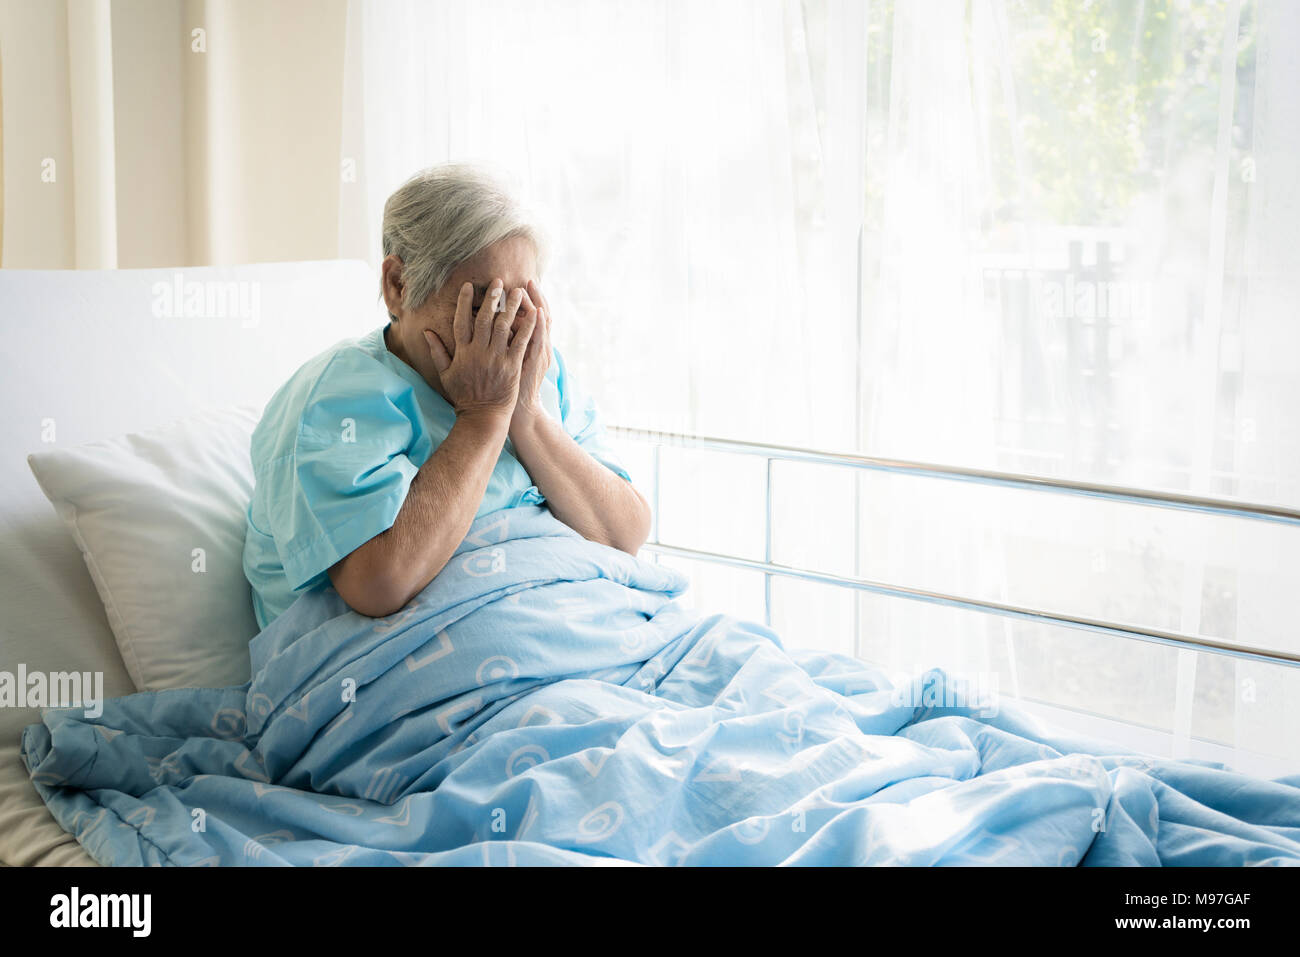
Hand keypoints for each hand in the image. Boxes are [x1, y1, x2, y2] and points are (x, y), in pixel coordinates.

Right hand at [424, 279, 537, 419]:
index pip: (462, 320)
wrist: (482, 416)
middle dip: (492, 298)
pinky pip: (521, 341)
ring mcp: (496, 358)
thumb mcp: (445, 373)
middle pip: (485, 318)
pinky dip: (528, 326)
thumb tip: (426, 331)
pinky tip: (534, 313)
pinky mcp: (512, 365)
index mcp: (462, 351)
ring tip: (518, 291)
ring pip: (504, 326)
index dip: (465, 302)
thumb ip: (437, 351)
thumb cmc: (463, 395)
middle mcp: (478, 351)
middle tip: (498, 281)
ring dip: (511, 307)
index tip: (469, 286)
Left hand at [510, 279, 552, 430]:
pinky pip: (537, 341)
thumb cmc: (510, 387)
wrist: (520, 410)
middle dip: (533, 297)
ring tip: (529, 289)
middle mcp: (537, 346)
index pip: (531, 316)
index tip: (524, 283)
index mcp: (529, 344)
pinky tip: (537, 312)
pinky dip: (538, 326)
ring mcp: (537, 353)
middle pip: (537, 315)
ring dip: (534, 305)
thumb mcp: (513, 362)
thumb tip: (498, 325)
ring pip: (539, 325)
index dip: (529, 300)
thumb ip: (509, 342)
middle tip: (527, 280)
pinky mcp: (533, 362)